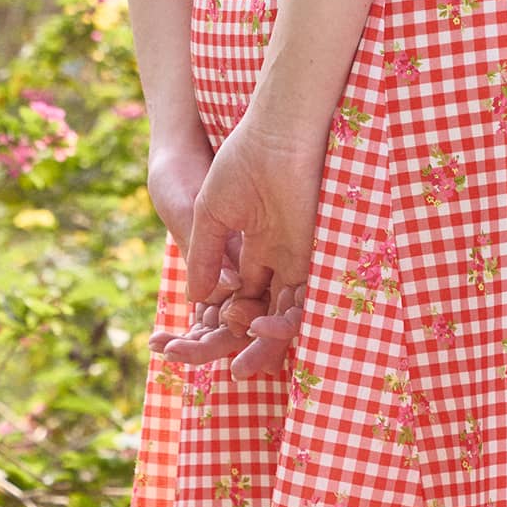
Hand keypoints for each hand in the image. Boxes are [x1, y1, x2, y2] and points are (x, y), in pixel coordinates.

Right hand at [154, 105, 322, 381]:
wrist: (274, 138)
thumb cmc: (240, 166)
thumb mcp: (209, 216)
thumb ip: (203, 256)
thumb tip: (194, 297)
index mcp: (253, 246)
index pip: (238, 296)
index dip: (219, 320)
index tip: (194, 338)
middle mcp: (276, 258)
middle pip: (260, 314)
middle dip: (241, 344)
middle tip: (220, 368)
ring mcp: (294, 260)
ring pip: (282, 317)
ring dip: (263, 345)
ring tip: (240, 367)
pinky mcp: (311, 259)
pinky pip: (303, 304)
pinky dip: (283, 324)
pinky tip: (259, 328)